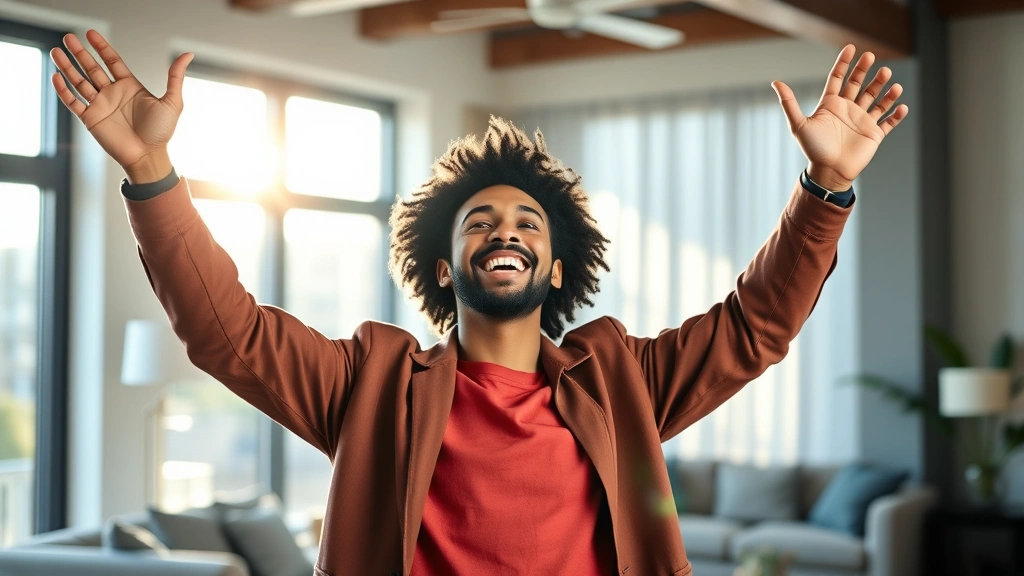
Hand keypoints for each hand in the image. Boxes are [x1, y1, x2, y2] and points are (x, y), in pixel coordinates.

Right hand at [49, 30, 193, 182]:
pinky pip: (73, 102)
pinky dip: (64, 90)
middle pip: (92, 68)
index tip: (90, 33)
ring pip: (80, 82)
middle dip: (80, 53)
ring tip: (56, 52)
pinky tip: (56, 76)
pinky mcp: (91, 119)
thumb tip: (187, 54)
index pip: (112, 61)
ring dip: (67, 67)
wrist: (148, 156)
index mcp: (130, 87)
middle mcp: (113, 94)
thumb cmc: (161, 132)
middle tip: (68, 38)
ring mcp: (100, 105)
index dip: (101, 47)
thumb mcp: (172, 101)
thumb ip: (175, 76)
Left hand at [772, 45, 908, 190]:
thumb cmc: (813, 149)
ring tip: (888, 76)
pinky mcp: (874, 134)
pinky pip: (889, 122)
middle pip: (859, 84)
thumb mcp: (799, 124)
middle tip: (870, 57)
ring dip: (884, 88)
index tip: (851, 48)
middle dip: (865, 70)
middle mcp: (848, 109)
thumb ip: (789, 103)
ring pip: (877, 99)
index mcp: (831, 104)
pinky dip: (896, 114)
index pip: (838, 78)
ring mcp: (862, 121)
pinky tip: (902, 105)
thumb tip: (775, 82)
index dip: (844, 63)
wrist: (828, 172)